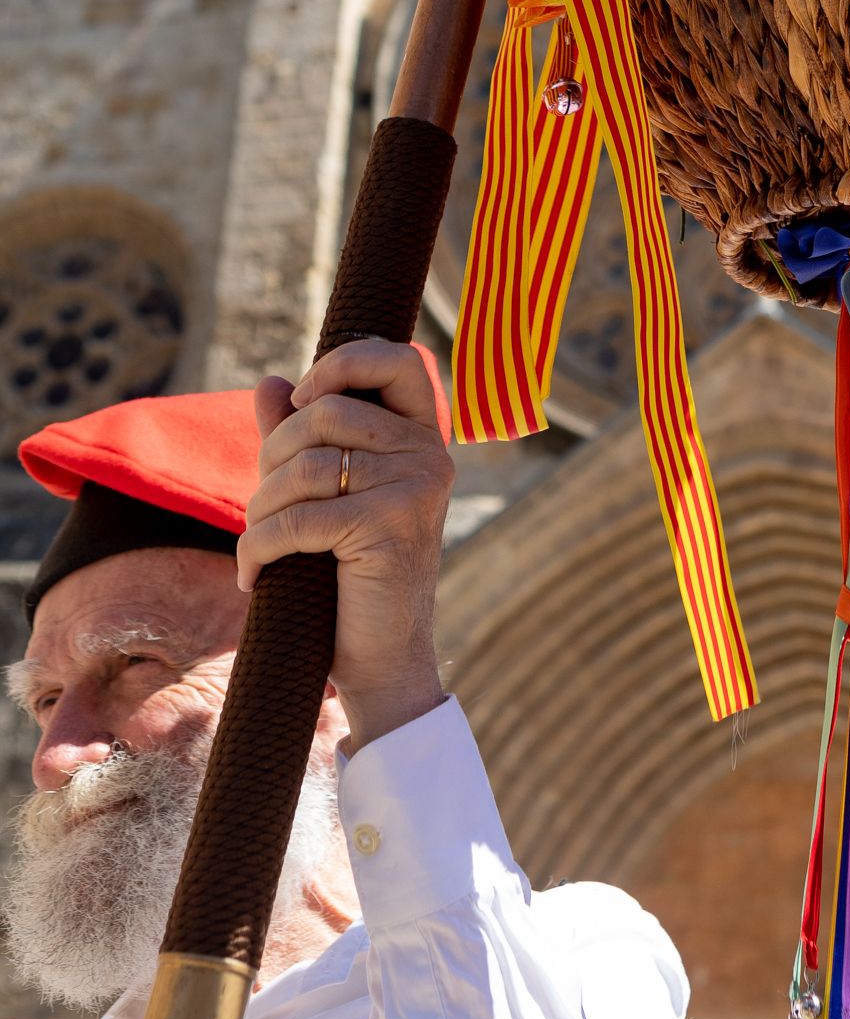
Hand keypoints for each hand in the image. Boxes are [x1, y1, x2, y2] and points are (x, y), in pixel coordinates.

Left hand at [240, 340, 453, 752]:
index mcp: (422, 437)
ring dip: (260, 508)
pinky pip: (298, 518)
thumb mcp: (326, 495)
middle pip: (326, 412)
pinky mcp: (388, 526)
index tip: (305, 400)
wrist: (382, 658)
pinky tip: (252, 575)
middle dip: (273, 457)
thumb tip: (271, 382)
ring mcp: (414, 488)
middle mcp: (428, 454)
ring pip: (305, 466)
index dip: (344, 363)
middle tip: (264, 506)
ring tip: (258, 543)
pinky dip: (259, 547)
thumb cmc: (352, 575)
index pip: (399, 360)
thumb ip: (303, 437)